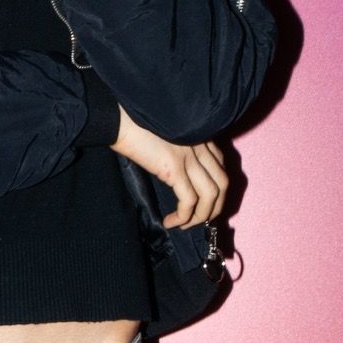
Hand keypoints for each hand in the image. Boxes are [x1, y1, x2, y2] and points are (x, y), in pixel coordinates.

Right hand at [111, 111, 227, 228]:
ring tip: (184, 225)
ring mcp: (190, 156)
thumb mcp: (164, 133)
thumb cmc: (133, 122)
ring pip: (211, 195)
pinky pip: (189, 200)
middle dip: (214, 207)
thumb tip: (172, 172)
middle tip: (199, 219)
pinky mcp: (175, 168)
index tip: (203, 201)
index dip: (216, 188)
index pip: (220, 165)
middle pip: (223, 183)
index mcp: (199, 134)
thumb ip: (176, 147)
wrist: (119, 117)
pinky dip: (184, 217)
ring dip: (201, 216)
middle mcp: (200, 144)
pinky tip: (170, 221)